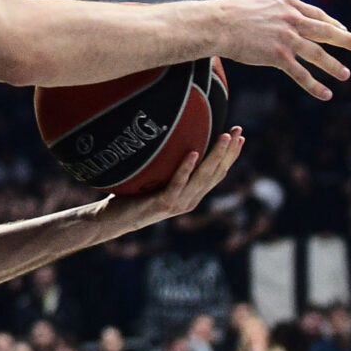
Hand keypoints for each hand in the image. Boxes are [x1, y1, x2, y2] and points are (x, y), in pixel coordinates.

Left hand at [108, 128, 245, 232]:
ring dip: (215, 155)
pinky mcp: (163, 204)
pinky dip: (186, 168)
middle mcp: (189, 201)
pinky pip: (177, 183)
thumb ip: (165, 167)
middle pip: (216, 174)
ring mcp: (178, 203)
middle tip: (238, 130)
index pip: (217, 174)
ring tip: (224, 137)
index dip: (230, 156)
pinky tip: (193, 153)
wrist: (111, 221)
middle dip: (229, 151)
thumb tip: (167, 138)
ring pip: (202, 177)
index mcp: (191, 196)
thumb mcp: (153, 180)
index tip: (239, 136)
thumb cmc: (129, 197)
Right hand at [218, 0, 350, 99]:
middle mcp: (292, 20)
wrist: (215, 25)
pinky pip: (300, 73)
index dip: (332, 23)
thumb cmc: (227, 10)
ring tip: (345, 75)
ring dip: (334, 66)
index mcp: (287, 4)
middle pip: (326, 31)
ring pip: (317, 54)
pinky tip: (326, 94)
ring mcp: (287, 38)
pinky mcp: (278, 56)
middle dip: (346, 40)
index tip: (343, 29)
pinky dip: (314, 85)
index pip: (317, 14)